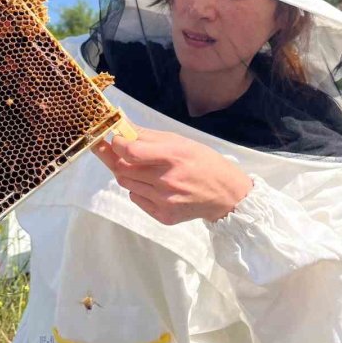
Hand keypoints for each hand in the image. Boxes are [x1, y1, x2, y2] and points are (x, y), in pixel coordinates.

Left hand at [94, 127, 252, 224]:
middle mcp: (167, 181)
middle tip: (121, 152)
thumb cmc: (203, 162)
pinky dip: (137, 189)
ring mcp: (164, 201)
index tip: (115, 139)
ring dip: (127, 173)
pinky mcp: (163, 216)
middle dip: (117, 158)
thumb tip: (121, 126)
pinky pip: (136, 198)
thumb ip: (148, 136)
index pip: (131, 152)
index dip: (117, 144)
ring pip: (126, 184)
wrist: (226, 194)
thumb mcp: (180, 141)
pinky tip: (152, 184)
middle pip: (122, 169)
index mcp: (173, 157)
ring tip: (141, 168)